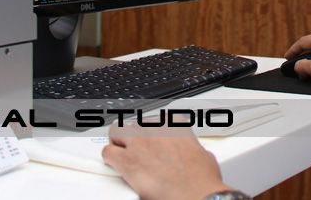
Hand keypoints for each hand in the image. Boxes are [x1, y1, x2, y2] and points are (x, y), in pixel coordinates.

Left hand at [101, 125, 233, 199]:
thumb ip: (189, 148)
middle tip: (133, 145)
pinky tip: (114, 164)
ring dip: (118, 142)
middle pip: (134, 123)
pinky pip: (108, 152)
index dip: (153, 131)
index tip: (153, 138)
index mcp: (176, 124)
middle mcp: (155, 129)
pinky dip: (110, 158)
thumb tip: (188, 153)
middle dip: (132, 133)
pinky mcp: (128, 161)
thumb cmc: (201, 179)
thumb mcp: (202, 155)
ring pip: (117, 131)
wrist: (194, 194)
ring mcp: (140, 143)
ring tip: (120, 151)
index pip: (157, 119)